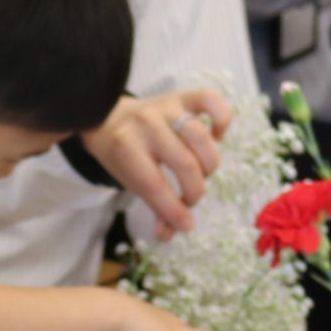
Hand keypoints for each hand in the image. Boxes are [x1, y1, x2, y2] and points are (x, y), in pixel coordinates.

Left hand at [79, 90, 233, 242]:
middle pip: (185, 163)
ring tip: (201, 174)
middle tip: (189, 199)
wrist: (107, 118)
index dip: (174, 210)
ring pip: (202, 137)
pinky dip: (223, 119)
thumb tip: (171, 234)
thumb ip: (154, 205)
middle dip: (194, 192)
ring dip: (209, 165)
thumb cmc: (122, 156)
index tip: (185, 225)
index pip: (155, 185)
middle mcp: (147, 125)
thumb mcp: (130, 181)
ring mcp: (166, 108)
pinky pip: (212, 100)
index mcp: (126, 148)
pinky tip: (217, 136)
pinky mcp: (183, 96)